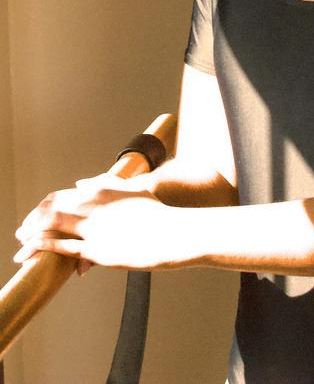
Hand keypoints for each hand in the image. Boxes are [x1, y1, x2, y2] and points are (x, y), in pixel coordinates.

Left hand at [15, 176, 183, 270]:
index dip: (43, 206)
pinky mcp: (98, 250)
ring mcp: (94, 228)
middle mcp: (93, 206)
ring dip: (33, 234)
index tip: (35, 215)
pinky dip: (45, 248)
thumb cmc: (155, 211)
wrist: (172, 232)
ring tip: (21, 244)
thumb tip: (80, 183)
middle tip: (22, 230)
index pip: (61, 196)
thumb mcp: (131, 188)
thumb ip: (104, 183)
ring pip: (53, 227)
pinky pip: (64, 248)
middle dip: (33, 220)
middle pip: (52, 211)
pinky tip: (34, 251)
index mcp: (99, 191)